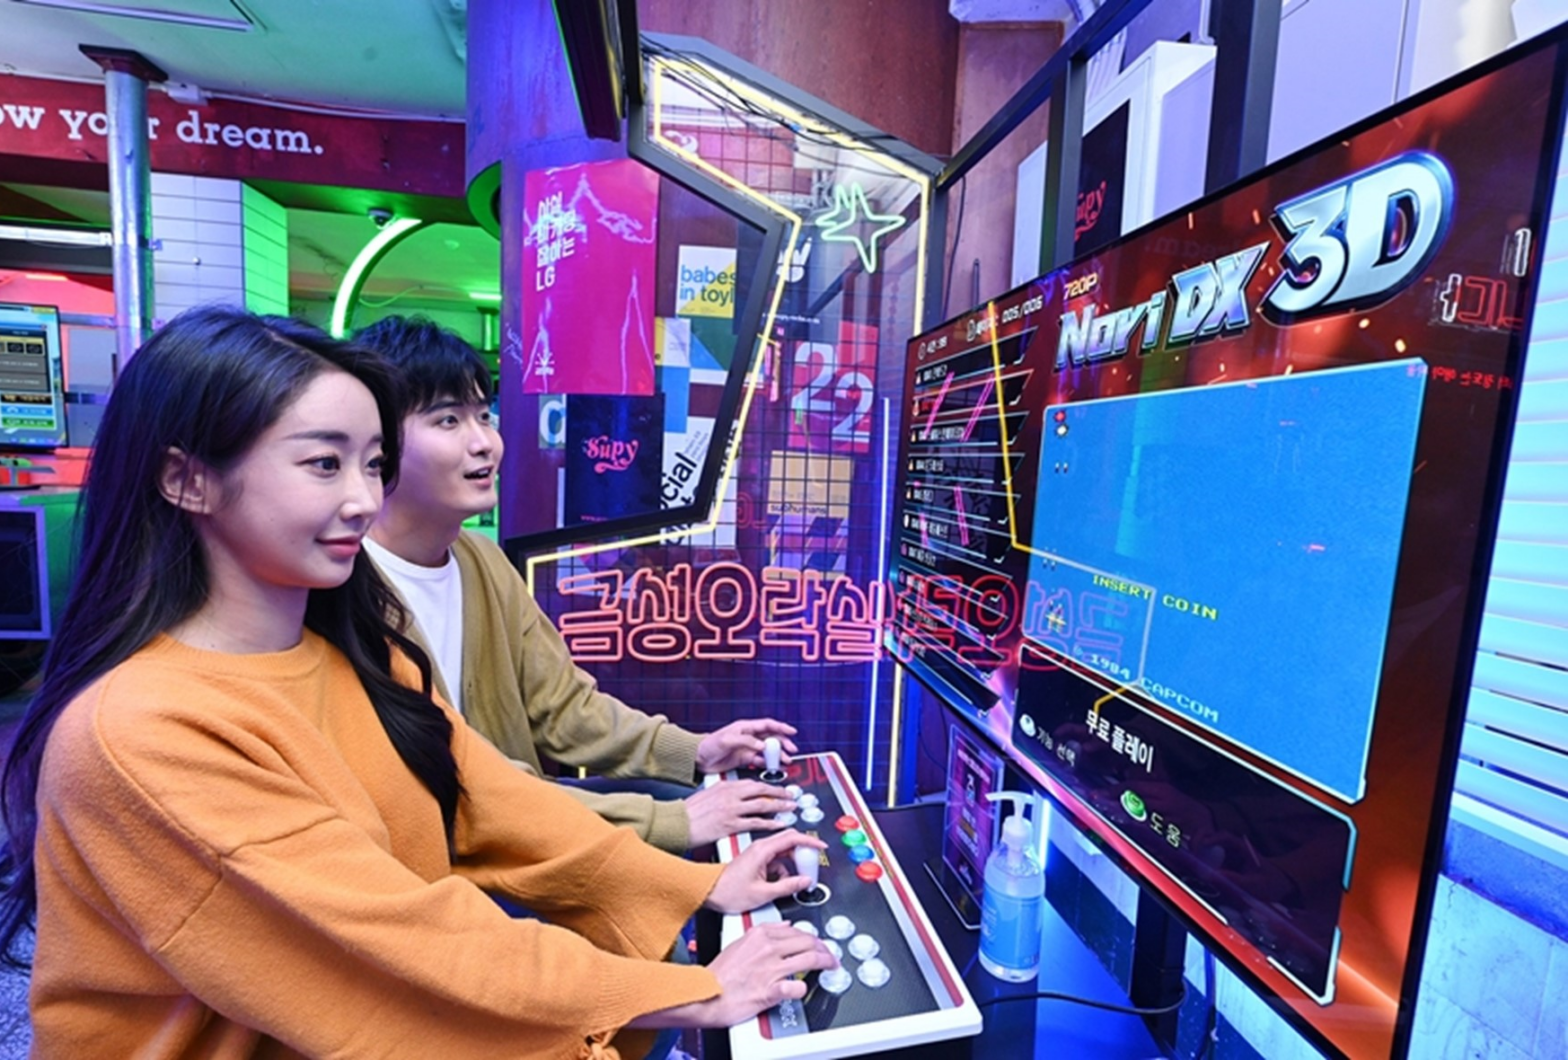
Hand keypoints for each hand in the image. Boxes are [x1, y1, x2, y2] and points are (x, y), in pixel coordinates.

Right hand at [627, 923, 837, 1029]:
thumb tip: (784, 926)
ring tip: (830, 966)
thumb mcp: (740, 942)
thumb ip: (764, 933)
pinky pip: (797, 987)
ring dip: (825, 962)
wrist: (706, 993)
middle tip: (829, 954)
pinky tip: (803, 988)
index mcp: (760, 935)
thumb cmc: (720, 973)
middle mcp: (768, 949)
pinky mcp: (772, 990)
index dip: (811, 937)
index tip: (817, 942)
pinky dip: (803, 988)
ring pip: (809, 959)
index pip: (796, 930)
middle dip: (824, 948)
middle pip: (808, 941)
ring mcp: (771, 969)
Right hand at [685, 780, 796, 847]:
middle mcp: (730, 795)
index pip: (752, 782)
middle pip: (761, 790)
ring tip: (790, 808)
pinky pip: (756, 823)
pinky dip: (770, 823)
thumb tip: (739, 796)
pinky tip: (779, 824)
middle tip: (791, 795)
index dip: (769, 785)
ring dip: (779, 806)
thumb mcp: (708, 795)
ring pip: (762, 805)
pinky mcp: (731, 825)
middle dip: (779, 792)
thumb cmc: (689, 812)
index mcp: (725, 785)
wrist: (677, 823)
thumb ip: (725, 794)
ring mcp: (732, 810)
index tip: (778, 788)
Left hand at [695, 718, 798, 773]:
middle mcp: (748, 737)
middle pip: (771, 738)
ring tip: (784, 761)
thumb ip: (746, 741)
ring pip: (767, 751)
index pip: (767, 724)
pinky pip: (760, 761)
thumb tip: (762, 745)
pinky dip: (768, 764)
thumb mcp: (727, 740)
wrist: (698, 759)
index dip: (781, 727)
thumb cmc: (709, 745)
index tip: (792, 732)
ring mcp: (747, 749)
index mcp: (745, 728)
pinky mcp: (744, 760)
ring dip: (777, 755)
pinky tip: (773, 768)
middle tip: (791, 750)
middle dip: (783, 743)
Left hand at [705, 829, 825, 913]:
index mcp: (762, 850)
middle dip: (803, 854)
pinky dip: (782, 870)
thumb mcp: (763, 893)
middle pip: (789, 842)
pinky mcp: (755, 860)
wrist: (709, 892)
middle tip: (810, 867)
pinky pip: (775, 860)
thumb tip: (804, 881)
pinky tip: (780, 883)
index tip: (821, 846)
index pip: (792, 837)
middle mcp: (760, 847)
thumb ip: (787, 886)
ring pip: (783, 852)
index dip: (810, 841)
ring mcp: (757, 853)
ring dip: (791, 865)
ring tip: (794, 881)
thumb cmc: (728, 891)